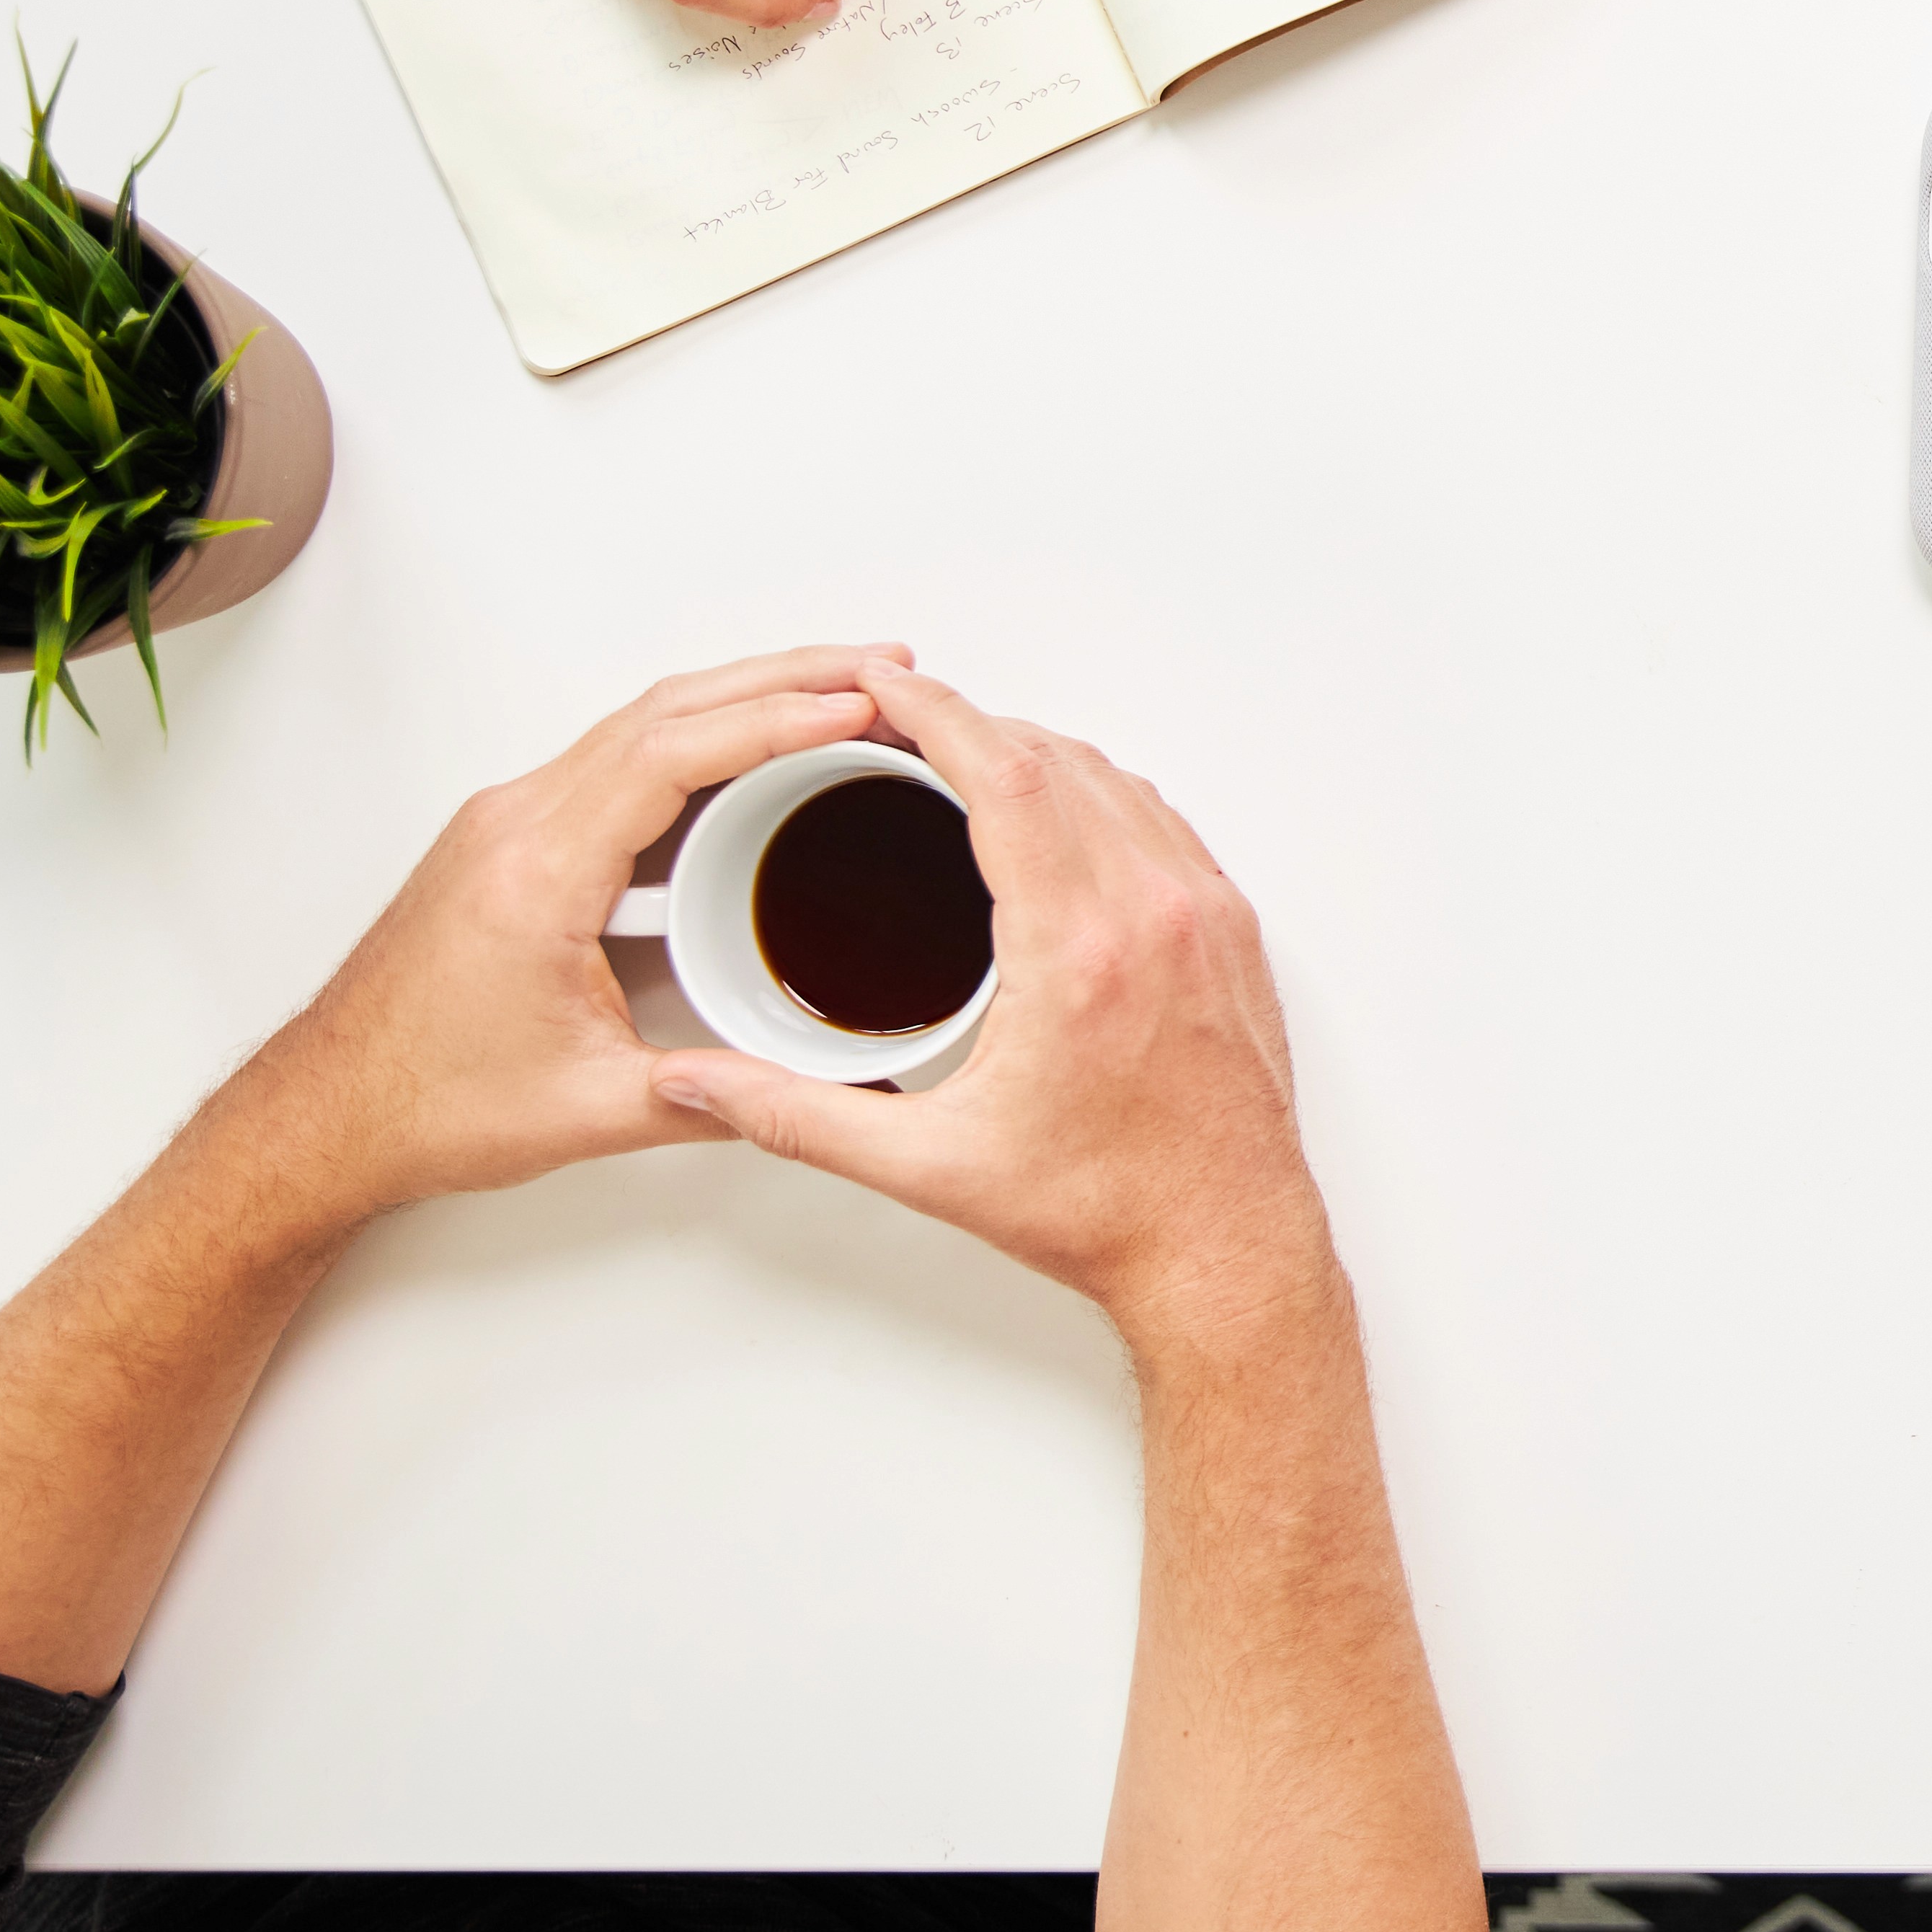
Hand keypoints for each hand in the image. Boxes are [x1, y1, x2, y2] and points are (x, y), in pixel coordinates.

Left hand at [247, 647, 912, 1220]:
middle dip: (784, 676)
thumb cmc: (425, 1103)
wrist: (325, 1114)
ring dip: (743, 697)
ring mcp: (508, 823)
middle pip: (666, 710)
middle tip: (881, 669)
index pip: (670, 756)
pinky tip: (752, 747)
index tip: (858, 706)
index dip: (774, 721)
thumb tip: (809, 1089)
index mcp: (536, 874)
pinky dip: (699, 736)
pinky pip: (617, 758)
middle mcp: (516, 825)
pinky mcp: (512, 839)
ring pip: (642, 723)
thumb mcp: (592, 1111)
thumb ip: (713, 1095)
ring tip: (840, 691)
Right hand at [653, 666, 1330, 1336]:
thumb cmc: (1103, 1209)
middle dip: (971, 728)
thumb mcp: (931, 1168)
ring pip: (1114, 782)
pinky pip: (1160, 822)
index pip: (1005, 777)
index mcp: (1081, 951)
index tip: (883, 685)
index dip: (936, 713)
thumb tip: (699, 1082)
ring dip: (1036, 756)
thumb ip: (797, 1117)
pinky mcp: (1232, 929)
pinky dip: (1098, 795)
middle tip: (895, 724)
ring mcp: (1206, 914)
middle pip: (1055, 762)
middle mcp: (1155, 912)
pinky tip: (1053, 813)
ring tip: (959, 760)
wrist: (1222, 1246)